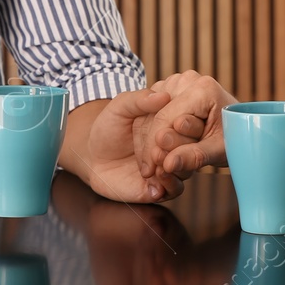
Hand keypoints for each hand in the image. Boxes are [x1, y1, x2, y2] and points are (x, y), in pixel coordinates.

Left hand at [78, 86, 190, 201]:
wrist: (92, 155)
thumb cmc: (109, 127)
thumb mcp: (121, 107)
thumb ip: (140, 99)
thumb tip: (164, 95)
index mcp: (171, 124)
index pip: (191, 123)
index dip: (186, 123)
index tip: (175, 122)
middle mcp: (174, 146)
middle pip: (192, 147)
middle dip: (180, 146)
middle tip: (162, 143)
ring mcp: (169, 167)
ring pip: (186, 169)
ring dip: (174, 165)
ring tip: (158, 159)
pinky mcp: (160, 188)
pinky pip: (175, 189)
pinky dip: (169, 184)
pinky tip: (156, 177)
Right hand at [135, 69, 234, 177]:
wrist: (243, 126)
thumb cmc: (235, 136)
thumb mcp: (218, 151)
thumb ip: (194, 156)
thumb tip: (167, 164)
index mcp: (202, 88)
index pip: (165, 119)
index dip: (155, 147)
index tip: (151, 171)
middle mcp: (188, 79)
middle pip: (157, 117)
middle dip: (154, 147)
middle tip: (153, 172)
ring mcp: (178, 82)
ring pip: (152, 115)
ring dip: (152, 142)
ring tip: (158, 164)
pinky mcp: (172, 89)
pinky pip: (153, 113)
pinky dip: (154, 134)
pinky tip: (159, 152)